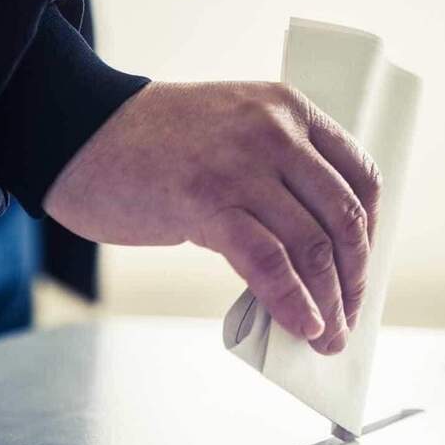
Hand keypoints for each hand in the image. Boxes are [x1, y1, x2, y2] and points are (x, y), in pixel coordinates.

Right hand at [44, 81, 380, 355]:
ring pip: (311, 245)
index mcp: (289, 108)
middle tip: (349, 315)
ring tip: (330, 337)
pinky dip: (293, 302)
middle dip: (354, 277)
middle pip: (343, 216)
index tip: (360, 268)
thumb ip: (277, 173)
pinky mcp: (206, 200)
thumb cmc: (153, 143)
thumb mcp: (233, 131)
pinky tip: (303, 326)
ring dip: (329, 301)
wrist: (75, 130)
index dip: (370, 231)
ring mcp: (241, 165)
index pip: (361, 175)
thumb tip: (315, 252)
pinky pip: (269, 262)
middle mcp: (275, 131)